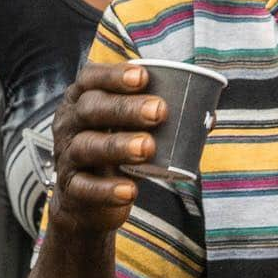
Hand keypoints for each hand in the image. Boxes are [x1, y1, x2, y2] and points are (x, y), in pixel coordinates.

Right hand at [49, 62, 166, 235]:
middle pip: (91, 109)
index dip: (114, 75)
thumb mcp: (133, 129)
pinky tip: (130, 190)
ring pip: (87, 146)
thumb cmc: (117, 150)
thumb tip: (210, 118)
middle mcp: (70, 123)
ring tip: (148, 147)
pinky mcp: (71, 190)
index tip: (143, 77)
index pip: (91, 78)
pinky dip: (107, 190)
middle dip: (125, 108)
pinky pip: (85, 188)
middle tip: (159, 111)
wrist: (89, 202)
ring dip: (118, 145)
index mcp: (84, 99)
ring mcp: (67, 157)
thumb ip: (164, 119)